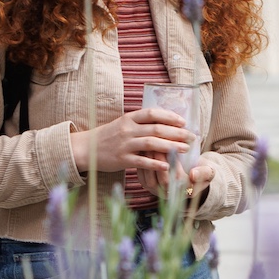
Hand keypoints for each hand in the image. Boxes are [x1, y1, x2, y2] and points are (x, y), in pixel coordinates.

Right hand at [70, 108, 196, 174]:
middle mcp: (128, 129)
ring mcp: (124, 144)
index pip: (152, 113)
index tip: (184, 121)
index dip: (170, 116)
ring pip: (152, 144)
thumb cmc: (109, 136)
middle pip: (157, 128)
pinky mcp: (122, 159)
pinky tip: (168, 165)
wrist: (86, 148)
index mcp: (129, 118)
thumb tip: (163, 121)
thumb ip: (140, 122)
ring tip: (185, 149)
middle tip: (192, 136)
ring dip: (171, 146)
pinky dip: (156, 163)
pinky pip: (142, 161)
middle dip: (177, 133)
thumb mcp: (123, 124)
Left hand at [144, 151, 213, 197]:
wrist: (190, 174)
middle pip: (162, 180)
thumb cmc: (200, 170)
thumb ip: (204, 173)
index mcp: (186, 192)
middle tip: (158, 143)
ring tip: (150, 145)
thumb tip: (193, 175)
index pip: (178, 180)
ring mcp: (157, 191)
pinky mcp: (147, 184)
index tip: (173, 147)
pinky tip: (143, 150)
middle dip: (160, 161)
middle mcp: (171, 195)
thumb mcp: (208, 171)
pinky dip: (141, 163)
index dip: (175, 164)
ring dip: (148, 161)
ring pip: (149, 179)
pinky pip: (141, 176)